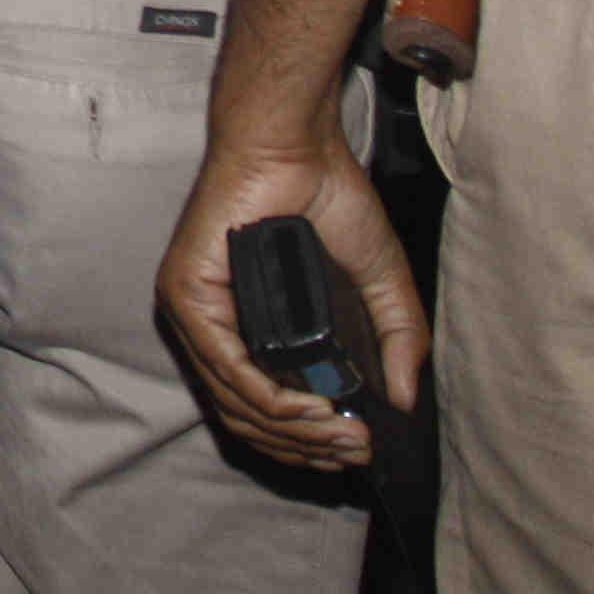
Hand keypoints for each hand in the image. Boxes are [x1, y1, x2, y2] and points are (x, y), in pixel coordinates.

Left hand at [158, 129, 426, 474]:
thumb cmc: (327, 197)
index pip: (260, 409)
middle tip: (356, 450)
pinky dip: (270, 397)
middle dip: (307, 445)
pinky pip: (224, 365)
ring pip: (236, 401)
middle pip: (247, 417)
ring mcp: (193, 310)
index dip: (306, 442)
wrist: (297, 142)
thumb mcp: (377, 278)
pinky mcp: (188, 292)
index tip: (356, 450)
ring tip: (343, 435)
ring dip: (295, 429)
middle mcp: (210, 324)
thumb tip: (404, 400)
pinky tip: (311, 407)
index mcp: (244, 325)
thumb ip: (395, 337)